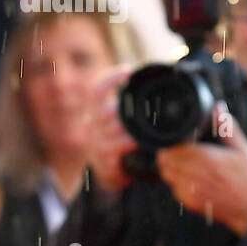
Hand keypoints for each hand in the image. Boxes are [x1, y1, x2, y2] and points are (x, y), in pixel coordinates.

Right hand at [87, 63, 137, 193]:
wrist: (108, 174)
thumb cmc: (118, 143)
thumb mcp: (118, 122)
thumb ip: (128, 107)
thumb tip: (155, 86)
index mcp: (95, 112)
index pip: (97, 90)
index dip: (110, 79)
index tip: (128, 71)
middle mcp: (92, 126)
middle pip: (105, 110)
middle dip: (126, 109)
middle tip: (148, 108)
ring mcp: (95, 144)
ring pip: (114, 130)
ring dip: (132, 129)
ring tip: (147, 128)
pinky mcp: (102, 160)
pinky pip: (116, 149)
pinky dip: (129, 145)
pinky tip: (138, 144)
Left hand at [157, 103, 246, 235]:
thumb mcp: (242, 149)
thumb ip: (227, 127)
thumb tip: (218, 108)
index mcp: (207, 159)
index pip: (173, 148)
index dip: (171, 143)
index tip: (177, 141)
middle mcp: (195, 175)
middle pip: (164, 161)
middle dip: (168, 154)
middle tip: (176, 151)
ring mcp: (190, 190)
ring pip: (166, 175)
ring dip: (170, 168)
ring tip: (183, 164)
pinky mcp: (189, 202)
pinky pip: (173, 189)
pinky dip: (177, 183)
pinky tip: (190, 179)